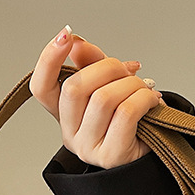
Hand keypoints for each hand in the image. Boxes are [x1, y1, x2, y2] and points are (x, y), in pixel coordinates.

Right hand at [30, 26, 163, 169]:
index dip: (48, 60)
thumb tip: (76, 43)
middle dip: (107, 67)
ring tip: (143, 88)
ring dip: (131, 83)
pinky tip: (152, 100)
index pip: (42, 88)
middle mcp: (70, 134)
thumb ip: (91, 64)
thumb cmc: (130, 124)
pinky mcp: (110, 155)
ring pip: (103, 98)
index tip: (65, 36)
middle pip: (75, 88)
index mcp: (64, 115)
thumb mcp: (108, 87)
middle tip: (128, 70)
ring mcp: (88, 147)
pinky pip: (125, 113)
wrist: (150, 159)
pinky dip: (143, 98)